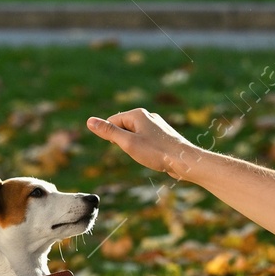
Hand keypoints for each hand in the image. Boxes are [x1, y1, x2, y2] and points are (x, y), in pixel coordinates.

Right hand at [87, 109, 201, 179]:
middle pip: (124, 128)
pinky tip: (155, 157)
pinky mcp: (164, 135)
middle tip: (138, 153)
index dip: (112, 137)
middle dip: (125, 142)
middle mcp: (148, 116)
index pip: (113, 121)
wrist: (185, 161)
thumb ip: (108, 132)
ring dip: (136, 148)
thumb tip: (90, 121)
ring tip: (148, 155)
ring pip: (136, 136)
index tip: (124, 148)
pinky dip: (146, 150)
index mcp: (137, 114)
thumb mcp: (128, 143)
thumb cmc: (156, 152)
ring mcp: (157, 125)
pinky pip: (147, 141)